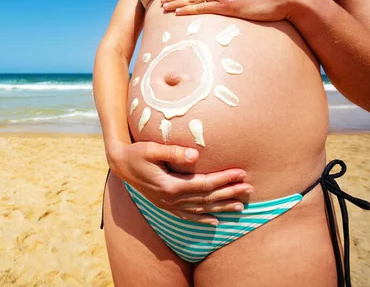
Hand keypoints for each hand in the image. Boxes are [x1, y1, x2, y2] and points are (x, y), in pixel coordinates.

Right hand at [108, 141, 252, 225]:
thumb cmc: (136, 152)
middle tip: (249, 189)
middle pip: (206, 198)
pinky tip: (214, 221)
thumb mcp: (152, 149)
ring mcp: (167, 204)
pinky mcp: (165, 205)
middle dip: (229, 193)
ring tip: (241, 206)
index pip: (204, 184)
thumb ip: (173, 152)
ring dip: (221, 207)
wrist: (119, 164)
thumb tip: (196, 155)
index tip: (241, 173)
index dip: (224, 179)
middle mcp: (171, 199)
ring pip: (200, 208)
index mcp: (170, 185)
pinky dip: (201, 218)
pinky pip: (187, 215)